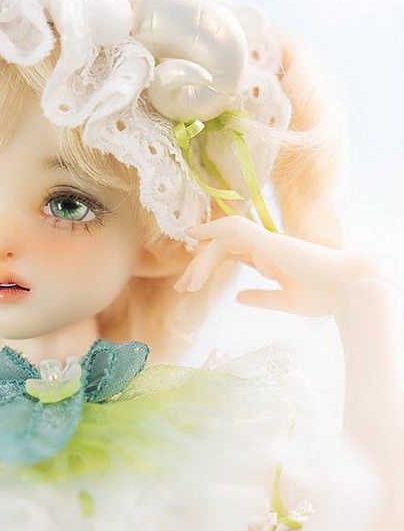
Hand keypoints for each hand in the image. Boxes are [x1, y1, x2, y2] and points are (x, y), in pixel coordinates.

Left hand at [174, 217, 394, 317]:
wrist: (348, 289)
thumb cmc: (324, 296)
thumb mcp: (285, 301)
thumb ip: (261, 297)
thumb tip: (238, 298)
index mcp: (270, 259)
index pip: (232, 254)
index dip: (209, 263)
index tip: (189, 281)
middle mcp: (266, 246)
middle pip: (223, 247)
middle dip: (199, 266)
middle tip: (181, 287)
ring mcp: (266, 241)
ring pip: (223, 240)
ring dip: (202, 260)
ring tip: (187, 284)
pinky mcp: (267, 240)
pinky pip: (233, 229)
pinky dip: (212, 230)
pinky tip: (195, 238)